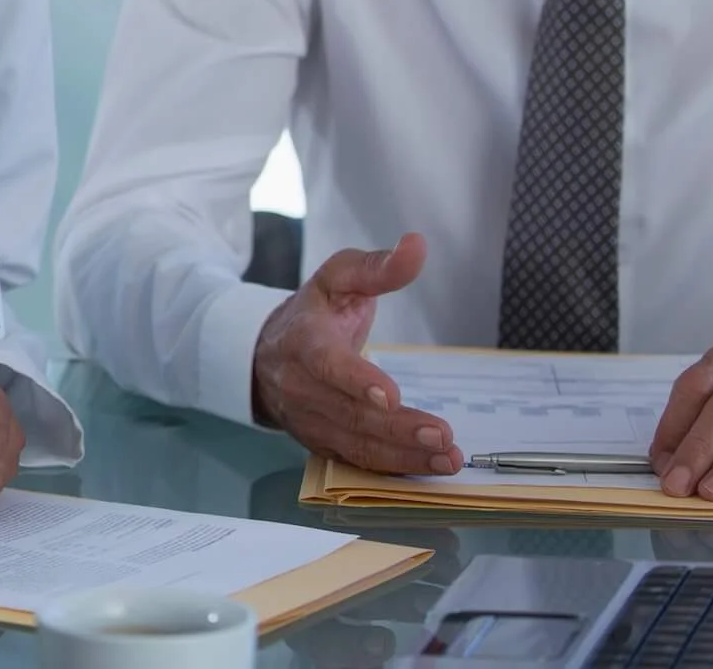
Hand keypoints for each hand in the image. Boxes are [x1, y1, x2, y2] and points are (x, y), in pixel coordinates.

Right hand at [250, 233, 457, 475]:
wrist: (265, 355)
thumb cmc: (313, 314)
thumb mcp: (338, 279)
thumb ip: (377, 267)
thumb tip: (416, 246)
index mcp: (302, 341)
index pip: (327, 364)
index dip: (356, 381)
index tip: (391, 395)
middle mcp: (300, 386)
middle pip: (350, 413)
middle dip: (397, 428)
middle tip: (442, 435)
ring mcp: (308, 419)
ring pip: (356, 444)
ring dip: (403, 455)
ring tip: (447, 457)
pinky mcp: (320, 443)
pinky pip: (358, 461)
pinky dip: (395, 468)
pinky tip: (430, 466)